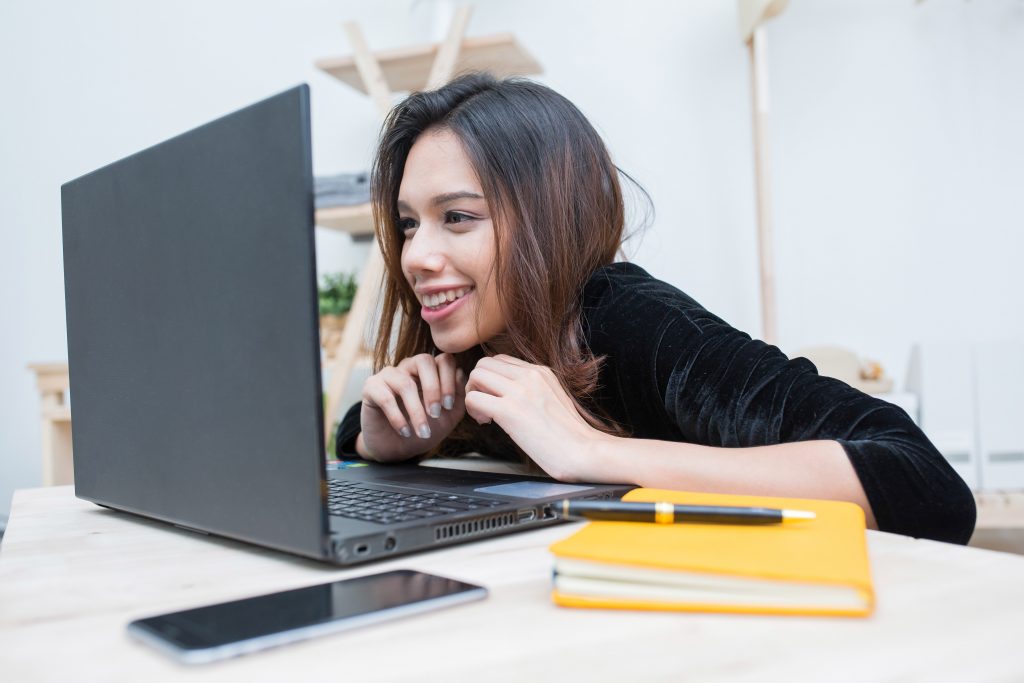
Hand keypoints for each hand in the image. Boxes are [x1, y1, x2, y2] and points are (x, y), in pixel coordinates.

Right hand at [358, 353, 465, 461]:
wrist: (396, 449)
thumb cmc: (424, 428)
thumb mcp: (448, 416)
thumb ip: (459, 397)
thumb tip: (461, 374)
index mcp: (429, 370)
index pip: (444, 360)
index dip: (449, 381)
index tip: (448, 406)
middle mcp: (409, 367)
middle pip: (424, 360)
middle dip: (433, 389)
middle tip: (436, 414)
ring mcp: (389, 375)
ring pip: (405, 383)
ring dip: (416, 411)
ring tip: (422, 431)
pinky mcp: (371, 388)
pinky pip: (385, 397)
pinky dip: (398, 417)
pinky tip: (405, 432)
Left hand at [463, 355, 615, 481]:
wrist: (584, 451)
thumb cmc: (570, 435)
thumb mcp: (554, 398)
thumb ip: (533, 390)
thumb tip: (511, 393)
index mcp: (540, 372)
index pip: (501, 360)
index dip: (491, 378)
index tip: (496, 398)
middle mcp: (529, 376)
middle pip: (484, 363)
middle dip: (477, 384)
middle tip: (485, 406)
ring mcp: (519, 392)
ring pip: (476, 375)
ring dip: (473, 395)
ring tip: (485, 415)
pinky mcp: (510, 411)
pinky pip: (474, 398)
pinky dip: (473, 410)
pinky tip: (487, 422)